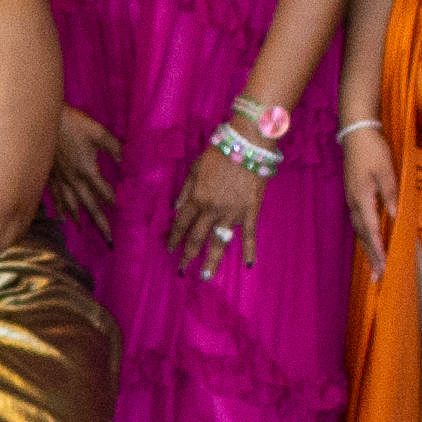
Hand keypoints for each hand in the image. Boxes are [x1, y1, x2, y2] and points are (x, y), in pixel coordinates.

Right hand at [50, 103, 118, 228]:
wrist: (44, 121)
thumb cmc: (73, 124)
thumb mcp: (98, 132)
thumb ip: (113, 147)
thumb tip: (123, 159)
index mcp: (88, 170)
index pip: (104, 191)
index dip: (113, 199)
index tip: (119, 207)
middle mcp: (75, 180)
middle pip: (89, 206)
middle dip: (100, 223)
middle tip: (108, 241)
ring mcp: (60, 180)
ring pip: (70, 205)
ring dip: (78, 219)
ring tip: (82, 229)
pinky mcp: (49, 177)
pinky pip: (55, 198)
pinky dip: (59, 210)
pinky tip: (59, 219)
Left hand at [169, 145, 266, 278]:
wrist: (248, 145)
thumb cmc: (219, 153)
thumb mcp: (195, 168)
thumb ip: (186, 190)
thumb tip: (176, 209)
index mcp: (197, 198)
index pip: (182, 224)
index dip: (174, 238)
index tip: (170, 249)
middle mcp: (212, 209)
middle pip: (197, 238)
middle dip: (188, 255)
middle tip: (182, 271)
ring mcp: (232, 213)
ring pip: (220, 242)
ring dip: (212, 261)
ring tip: (206, 276)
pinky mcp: (251, 212)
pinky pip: (250, 235)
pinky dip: (250, 250)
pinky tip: (248, 265)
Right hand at [341, 122, 399, 274]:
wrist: (355, 133)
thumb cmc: (373, 150)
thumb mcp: (386, 171)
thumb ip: (390, 195)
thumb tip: (394, 217)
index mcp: (362, 197)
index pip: (371, 229)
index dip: (379, 248)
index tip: (385, 265)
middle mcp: (354, 202)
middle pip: (363, 235)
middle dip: (372, 256)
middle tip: (378, 277)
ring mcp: (351, 199)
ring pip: (359, 230)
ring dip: (367, 249)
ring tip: (374, 266)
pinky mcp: (353, 195)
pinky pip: (358, 222)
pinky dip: (364, 236)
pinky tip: (369, 242)